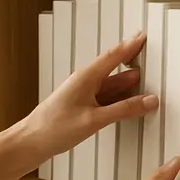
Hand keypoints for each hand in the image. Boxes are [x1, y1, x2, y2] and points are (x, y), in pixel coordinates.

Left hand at [24, 33, 157, 160]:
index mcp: (86, 77)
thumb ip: (124, 110)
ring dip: (126, 83)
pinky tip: (127, 102)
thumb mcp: (94, 119)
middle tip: (148, 56)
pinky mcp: (80, 107)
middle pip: (112, 68)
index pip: (113, 56)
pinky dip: (118, 98)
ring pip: (109, 85)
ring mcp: (82, 94)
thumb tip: (149, 101)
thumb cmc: (54, 128)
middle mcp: (84, 82)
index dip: (130, 45)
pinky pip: (104, 98)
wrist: (31, 142)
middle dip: (130, 62)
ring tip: (145, 79)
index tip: (143, 37)